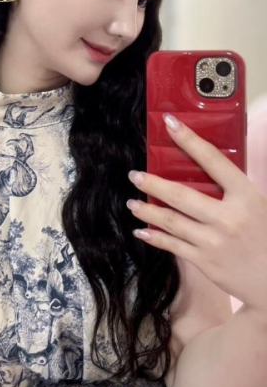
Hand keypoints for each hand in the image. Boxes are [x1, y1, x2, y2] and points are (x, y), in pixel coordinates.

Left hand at [126, 113, 266, 318]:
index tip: (170, 124)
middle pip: (180, 195)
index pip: (213, 160)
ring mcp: (214, 241)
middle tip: (134, 175)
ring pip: (170, 221)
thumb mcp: (260, 204)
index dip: (189, 140)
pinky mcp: (205, 262)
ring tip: (132, 202)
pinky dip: (154, 237)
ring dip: (147, 211)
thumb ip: (234, 188)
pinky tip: (140, 230)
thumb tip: (204, 164)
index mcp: (246, 196)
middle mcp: (229, 217)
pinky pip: (173, 246)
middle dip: (152, 183)